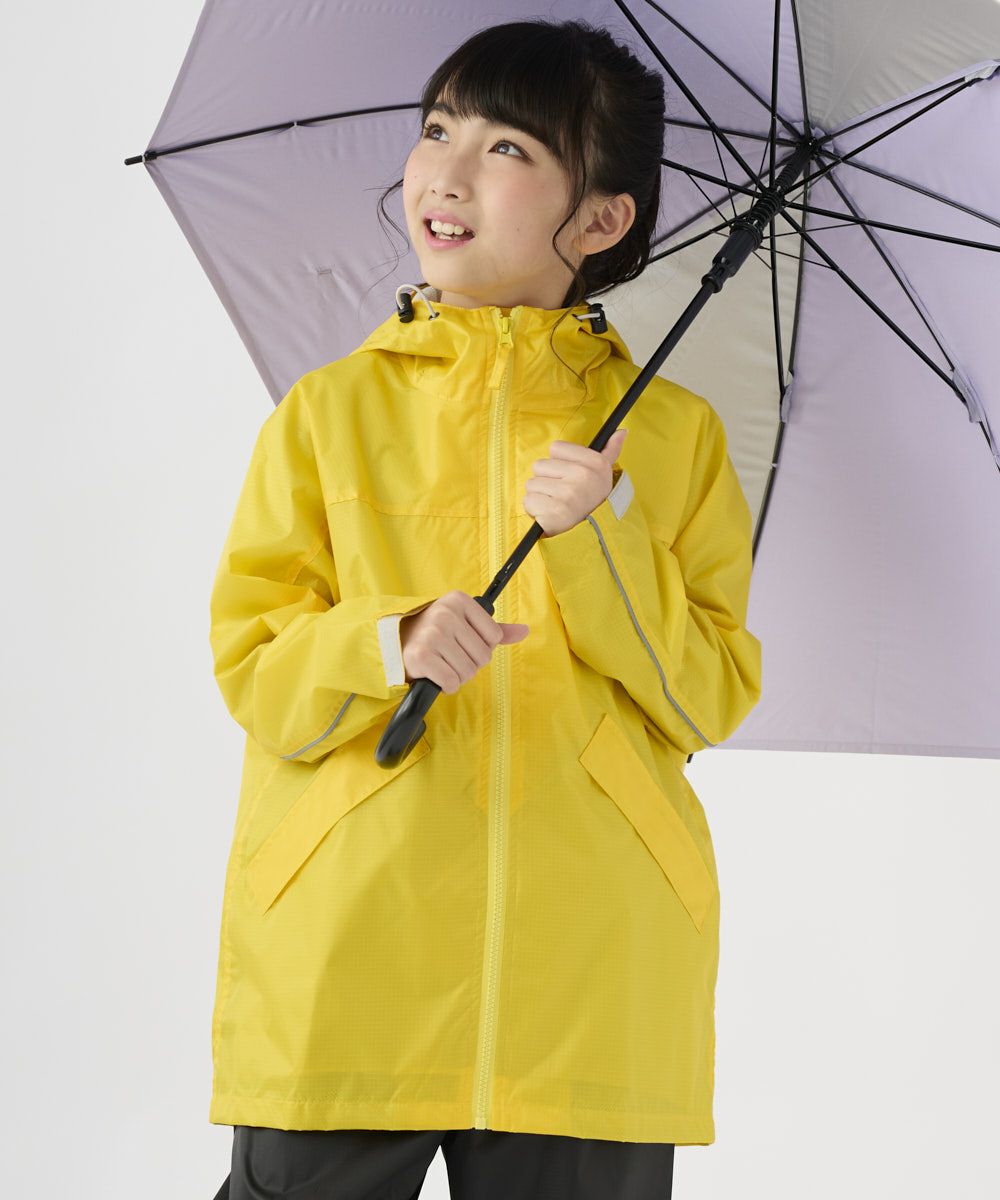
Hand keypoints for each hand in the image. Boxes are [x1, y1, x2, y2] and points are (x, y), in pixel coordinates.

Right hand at [398, 591, 529, 694]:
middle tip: (450, 656)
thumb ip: (495, 629)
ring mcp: (432, 634)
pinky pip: (452, 682)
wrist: (397, 644)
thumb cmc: (436, 634)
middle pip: (483, 657)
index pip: (494, 637)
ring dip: (458, 675)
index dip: (481, 646)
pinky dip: (447, 685)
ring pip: (468, 671)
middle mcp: (445, 613)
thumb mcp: (464, 623)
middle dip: (469, 663)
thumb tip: (525, 631)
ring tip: (443, 664)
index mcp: (459, 600)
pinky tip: (436, 675)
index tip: (462, 642)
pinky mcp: (421, 656)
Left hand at [522, 428, 627, 536]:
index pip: (555, 448)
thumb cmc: (593, 499)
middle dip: (546, 480)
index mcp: (595, 462)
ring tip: (556, 505)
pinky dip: (535, 510)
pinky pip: (528, 501)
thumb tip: (622, 431)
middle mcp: (583, 476)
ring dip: (540, 496)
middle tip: (561, 494)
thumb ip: (610, 450)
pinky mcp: (553, 513)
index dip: (558, 463)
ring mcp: (568, 495)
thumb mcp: (604, 473)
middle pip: (539, 465)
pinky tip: (549, 515)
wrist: (596, 534)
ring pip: (532, 484)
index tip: (569, 476)